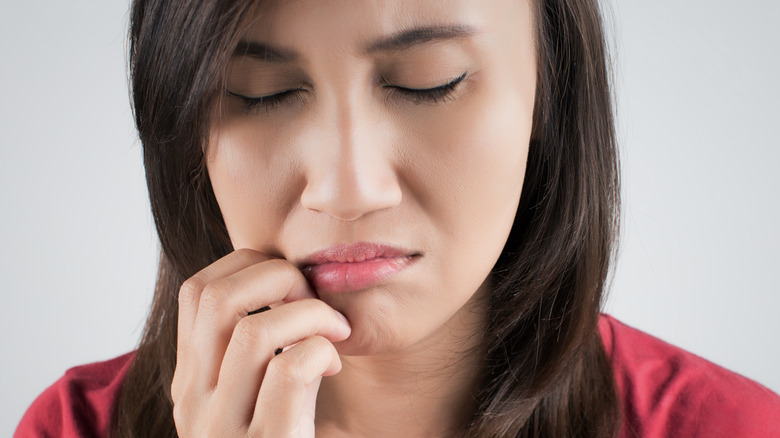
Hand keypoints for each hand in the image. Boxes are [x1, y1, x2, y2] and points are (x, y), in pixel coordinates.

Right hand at [171, 248, 351, 436]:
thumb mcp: (247, 399)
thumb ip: (252, 355)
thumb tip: (287, 286)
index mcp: (191, 382)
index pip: (196, 291)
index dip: (247, 265)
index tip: (288, 282)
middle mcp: (195, 403)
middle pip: (217, 299)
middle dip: (277, 277)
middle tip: (313, 298)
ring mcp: (225, 430)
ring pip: (257, 332)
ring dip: (310, 314)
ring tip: (334, 331)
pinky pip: (290, 371)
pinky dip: (320, 351)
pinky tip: (332, 364)